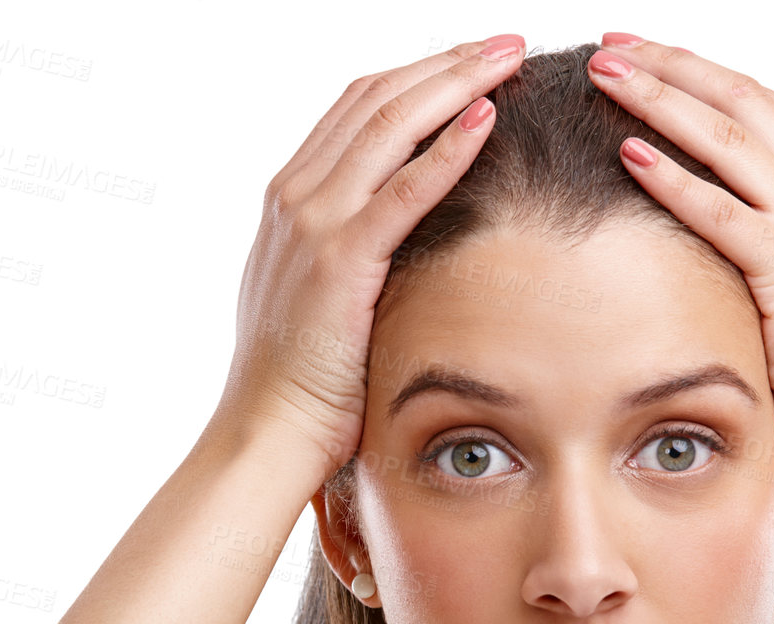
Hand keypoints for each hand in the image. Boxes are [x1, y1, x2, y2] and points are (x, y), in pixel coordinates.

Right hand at [212, 35, 526, 489]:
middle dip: (446, 62)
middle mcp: (295, 196)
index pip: (357, 108)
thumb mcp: (314, 295)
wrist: (264, 431)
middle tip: (506, 42)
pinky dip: (446, 149)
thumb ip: (343, 249)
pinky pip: (401, 190)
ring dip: (455, 83)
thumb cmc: (299, 381)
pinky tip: (486, 120)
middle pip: (376, 98)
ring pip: (389, 125)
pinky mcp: (339, 260)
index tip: (472, 61)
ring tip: (508, 60)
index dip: (418, 75)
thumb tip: (388, 236)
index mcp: (288, 199)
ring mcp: (312, 223)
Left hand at [585, 35, 773, 474]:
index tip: (645, 58)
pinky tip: (627, 152)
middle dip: (674, 66)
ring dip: (661, 99)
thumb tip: (717, 247)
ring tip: (603, 76)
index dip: (701, 77)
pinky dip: (673, 176)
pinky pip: (721, 209)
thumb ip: (768, 256)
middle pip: (743, 101)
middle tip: (611, 47)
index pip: (762, 110)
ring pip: (729, 138)